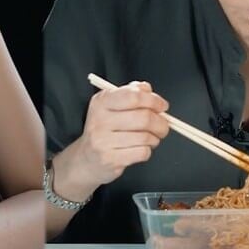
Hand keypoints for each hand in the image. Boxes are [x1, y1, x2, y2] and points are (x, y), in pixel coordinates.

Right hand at [53, 81, 169, 199]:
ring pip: (145, 137)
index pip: (134, 96)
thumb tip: (147, 89)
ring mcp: (103, 141)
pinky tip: (141, 149)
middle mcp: (100, 120)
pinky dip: (148, 151)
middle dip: (161, 123)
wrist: (85, 159)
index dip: (154, 101)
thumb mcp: (111, 106)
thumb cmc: (105, 130)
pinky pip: (142, 152)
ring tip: (151, 139)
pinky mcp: (110, 159)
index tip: (162, 106)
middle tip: (163, 126)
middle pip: (143, 118)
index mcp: (102, 101)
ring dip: (155, 138)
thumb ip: (130, 93)